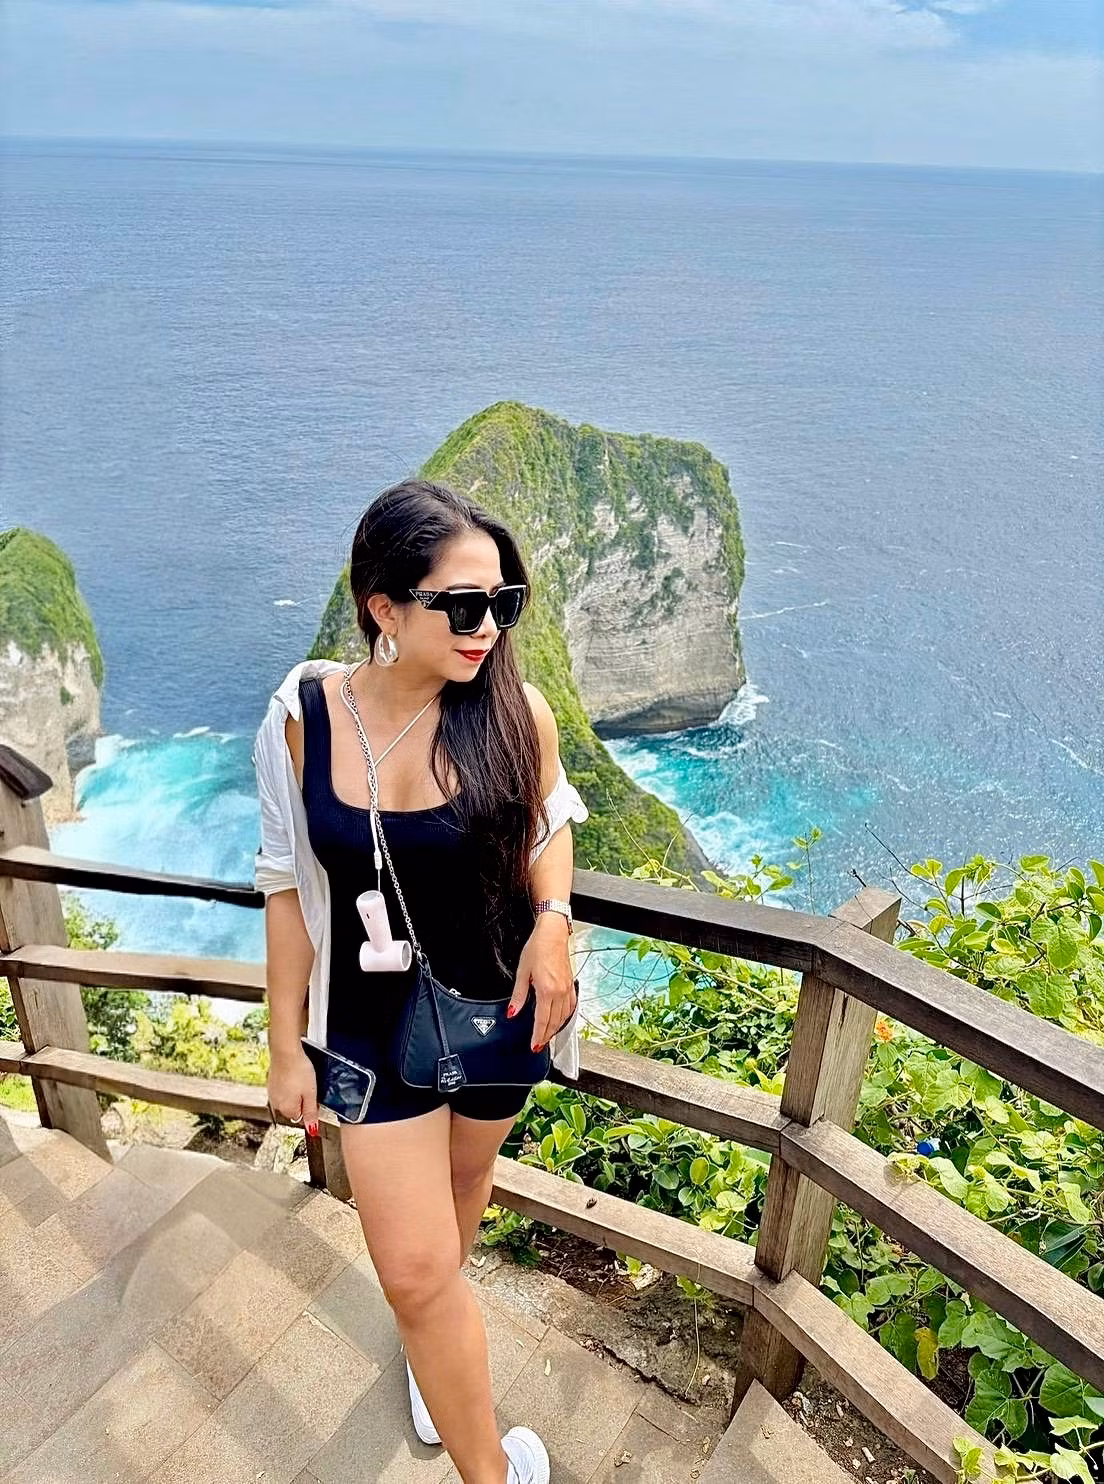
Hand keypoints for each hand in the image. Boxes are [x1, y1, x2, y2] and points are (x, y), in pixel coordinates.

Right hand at [267, 1046, 319, 1136]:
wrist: (285, 1051)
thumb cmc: (299, 1070)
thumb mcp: (311, 1093)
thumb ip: (311, 1112)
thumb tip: (312, 1130)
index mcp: (287, 1109)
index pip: (299, 1117)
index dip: (308, 1107)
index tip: (312, 1096)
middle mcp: (276, 1104)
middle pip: (293, 1108)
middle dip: (301, 1100)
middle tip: (308, 1086)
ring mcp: (272, 1093)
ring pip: (287, 1098)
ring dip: (294, 1092)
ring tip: (300, 1079)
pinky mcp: (270, 1083)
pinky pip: (282, 1089)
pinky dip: (288, 1084)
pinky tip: (292, 1075)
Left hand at [507, 913, 576, 1051]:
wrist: (552, 934)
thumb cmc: (537, 948)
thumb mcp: (522, 972)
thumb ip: (518, 995)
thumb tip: (513, 1012)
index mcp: (546, 990)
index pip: (542, 1020)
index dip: (538, 1035)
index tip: (534, 1045)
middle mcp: (559, 992)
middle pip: (554, 1021)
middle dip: (547, 1036)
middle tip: (540, 1045)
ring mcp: (567, 989)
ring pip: (564, 1016)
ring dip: (556, 1029)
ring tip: (548, 1037)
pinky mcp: (571, 984)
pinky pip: (571, 1006)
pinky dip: (566, 1017)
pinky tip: (561, 1020)